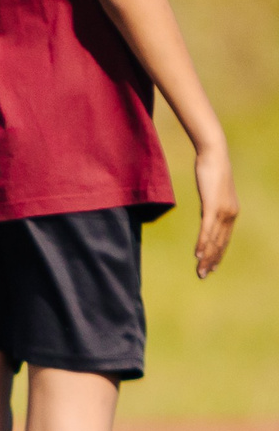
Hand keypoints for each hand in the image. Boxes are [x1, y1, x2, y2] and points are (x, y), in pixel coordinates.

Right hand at [196, 147, 238, 277]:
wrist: (215, 155)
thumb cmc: (212, 169)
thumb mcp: (212, 192)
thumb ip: (211, 205)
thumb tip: (207, 213)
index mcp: (231, 212)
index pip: (224, 239)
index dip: (218, 254)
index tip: (212, 266)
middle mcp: (230, 214)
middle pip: (220, 243)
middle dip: (211, 261)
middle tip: (203, 275)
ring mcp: (222, 211)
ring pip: (214, 240)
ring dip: (206, 257)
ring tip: (200, 270)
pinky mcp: (212, 207)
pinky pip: (206, 229)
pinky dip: (202, 243)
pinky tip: (197, 253)